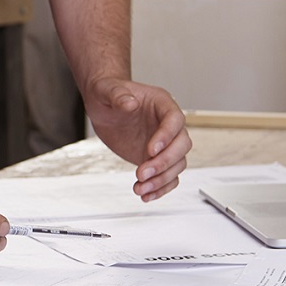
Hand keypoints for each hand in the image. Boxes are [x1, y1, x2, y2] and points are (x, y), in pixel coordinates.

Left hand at [85, 79, 190, 200]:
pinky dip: (160, 188)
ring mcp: (164, 144)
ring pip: (177, 164)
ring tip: (139, 188)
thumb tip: (129, 103)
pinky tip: (146, 195)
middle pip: (182, 145)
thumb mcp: (107, 90)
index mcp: (162, 104)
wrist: (103, 107)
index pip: (175, 120)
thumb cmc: (108, 93)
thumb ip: (117, 95)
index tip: (150, 150)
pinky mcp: (156, 159)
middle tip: (142, 173)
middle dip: (164, 162)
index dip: (167, 136)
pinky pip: (168, 176)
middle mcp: (168, 125)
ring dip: (161, 179)